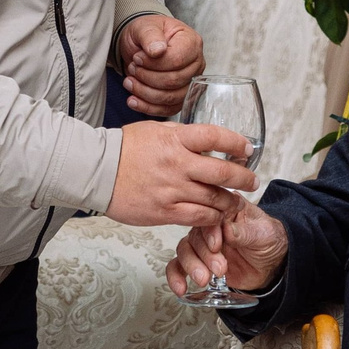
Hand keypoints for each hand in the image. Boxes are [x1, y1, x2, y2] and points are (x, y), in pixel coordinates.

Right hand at [108, 120, 258, 228]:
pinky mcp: (163, 212)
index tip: (247, 148)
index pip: (215, 137)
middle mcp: (176, 164)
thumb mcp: (155, 130)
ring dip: (230, 202)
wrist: (95, 170)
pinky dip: (211, 218)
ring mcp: (171, 190)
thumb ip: (182, 136)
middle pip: (222, 172)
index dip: (237, 143)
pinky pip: (197, 218)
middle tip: (252, 181)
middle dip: (244, 178)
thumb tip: (205, 141)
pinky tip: (216, 216)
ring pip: (213, 199)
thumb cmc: (124, 148)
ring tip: (236, 202)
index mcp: (175, 139)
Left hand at [117, 14, 204, 116]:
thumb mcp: (144, 27)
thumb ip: (151, 36)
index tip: (137, 58)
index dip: (154, 63)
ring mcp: (190, 83)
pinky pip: (168, 110)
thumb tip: (158, 50)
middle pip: (174, 81)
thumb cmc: (147, 33)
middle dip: (147, 77)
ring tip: (129, 81)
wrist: (142, 45)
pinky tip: (133, 100)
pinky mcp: (181, 97)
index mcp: (191, 42)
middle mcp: (196, 64)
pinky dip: (148, 107)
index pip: (177, 60)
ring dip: (145, 92)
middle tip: (132, 68)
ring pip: (170, 98)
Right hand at [169, 199, 287, 299]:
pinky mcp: (199, 262)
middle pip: (195, 236)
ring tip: (205, 279)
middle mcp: (210, 225)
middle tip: (220, 269)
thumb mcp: (264, 234)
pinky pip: (179, 266)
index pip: (210, 216)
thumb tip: (227, 229)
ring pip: (185, 251)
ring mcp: (203, 244)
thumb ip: (245, 232)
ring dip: (191, 266)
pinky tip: (180, 288)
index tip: (217, 246)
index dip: (209, 232)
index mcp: (226, 210)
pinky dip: (176, 276)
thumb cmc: (269, 241)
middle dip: (204, 255)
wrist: (273, 264)